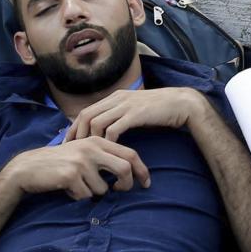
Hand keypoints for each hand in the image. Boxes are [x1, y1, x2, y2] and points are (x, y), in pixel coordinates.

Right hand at [2, 136, 149, 198]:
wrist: (28, 168)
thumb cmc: (59, 163)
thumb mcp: (82, 152)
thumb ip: (103, 156)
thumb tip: (129, 172)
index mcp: (97, 141)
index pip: (130, 153)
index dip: (142, 169)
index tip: (146, 183)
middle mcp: (91, 148)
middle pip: (125, 169)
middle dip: (126, 185)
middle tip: (119, 191)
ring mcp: (81, 161)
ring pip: (103, 188)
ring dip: (92, 193)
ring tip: (77, 186)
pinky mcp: (71, 175)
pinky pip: (86, 196)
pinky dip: (78, 197)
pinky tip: (67, 189)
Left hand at [67, 86, 210, 142]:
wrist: (181, 103)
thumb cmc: (159, 109)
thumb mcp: (134, 108)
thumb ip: (120, 114)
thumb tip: (105, 130)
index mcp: (115, 97)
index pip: (86, 111)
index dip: (74, 127)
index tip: (69, 143)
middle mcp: (117, 98)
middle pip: (86, 115)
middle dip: (76, 134)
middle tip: (74, 151)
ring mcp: (126, 105)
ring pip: (97, 122)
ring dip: (90, 139)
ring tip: (90, 154)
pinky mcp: (135, 114)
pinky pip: (114, 129)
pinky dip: (108, 141)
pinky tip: (109, 151)